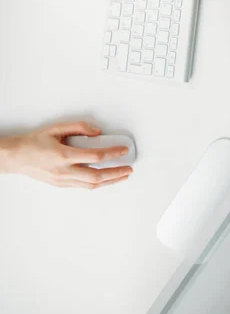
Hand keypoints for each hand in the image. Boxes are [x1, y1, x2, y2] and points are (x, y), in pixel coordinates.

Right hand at [0, 122, 132, 188]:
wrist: (16, 157)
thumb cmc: (34, 142)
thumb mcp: (56, 128)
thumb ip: (79, 127)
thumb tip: (98, 132)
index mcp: (63, 155)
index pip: (95, 155)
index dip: (112, 153)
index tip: (123, 150)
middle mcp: (64, 171)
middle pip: (96, 176)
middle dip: (116, 173)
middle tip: (129, 168)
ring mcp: (63, 181)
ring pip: (91, 185)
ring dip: (109, 181)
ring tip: (122, 176)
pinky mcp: (61, 185)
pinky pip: (83, 186)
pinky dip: (97, 183)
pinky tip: (106, 179)